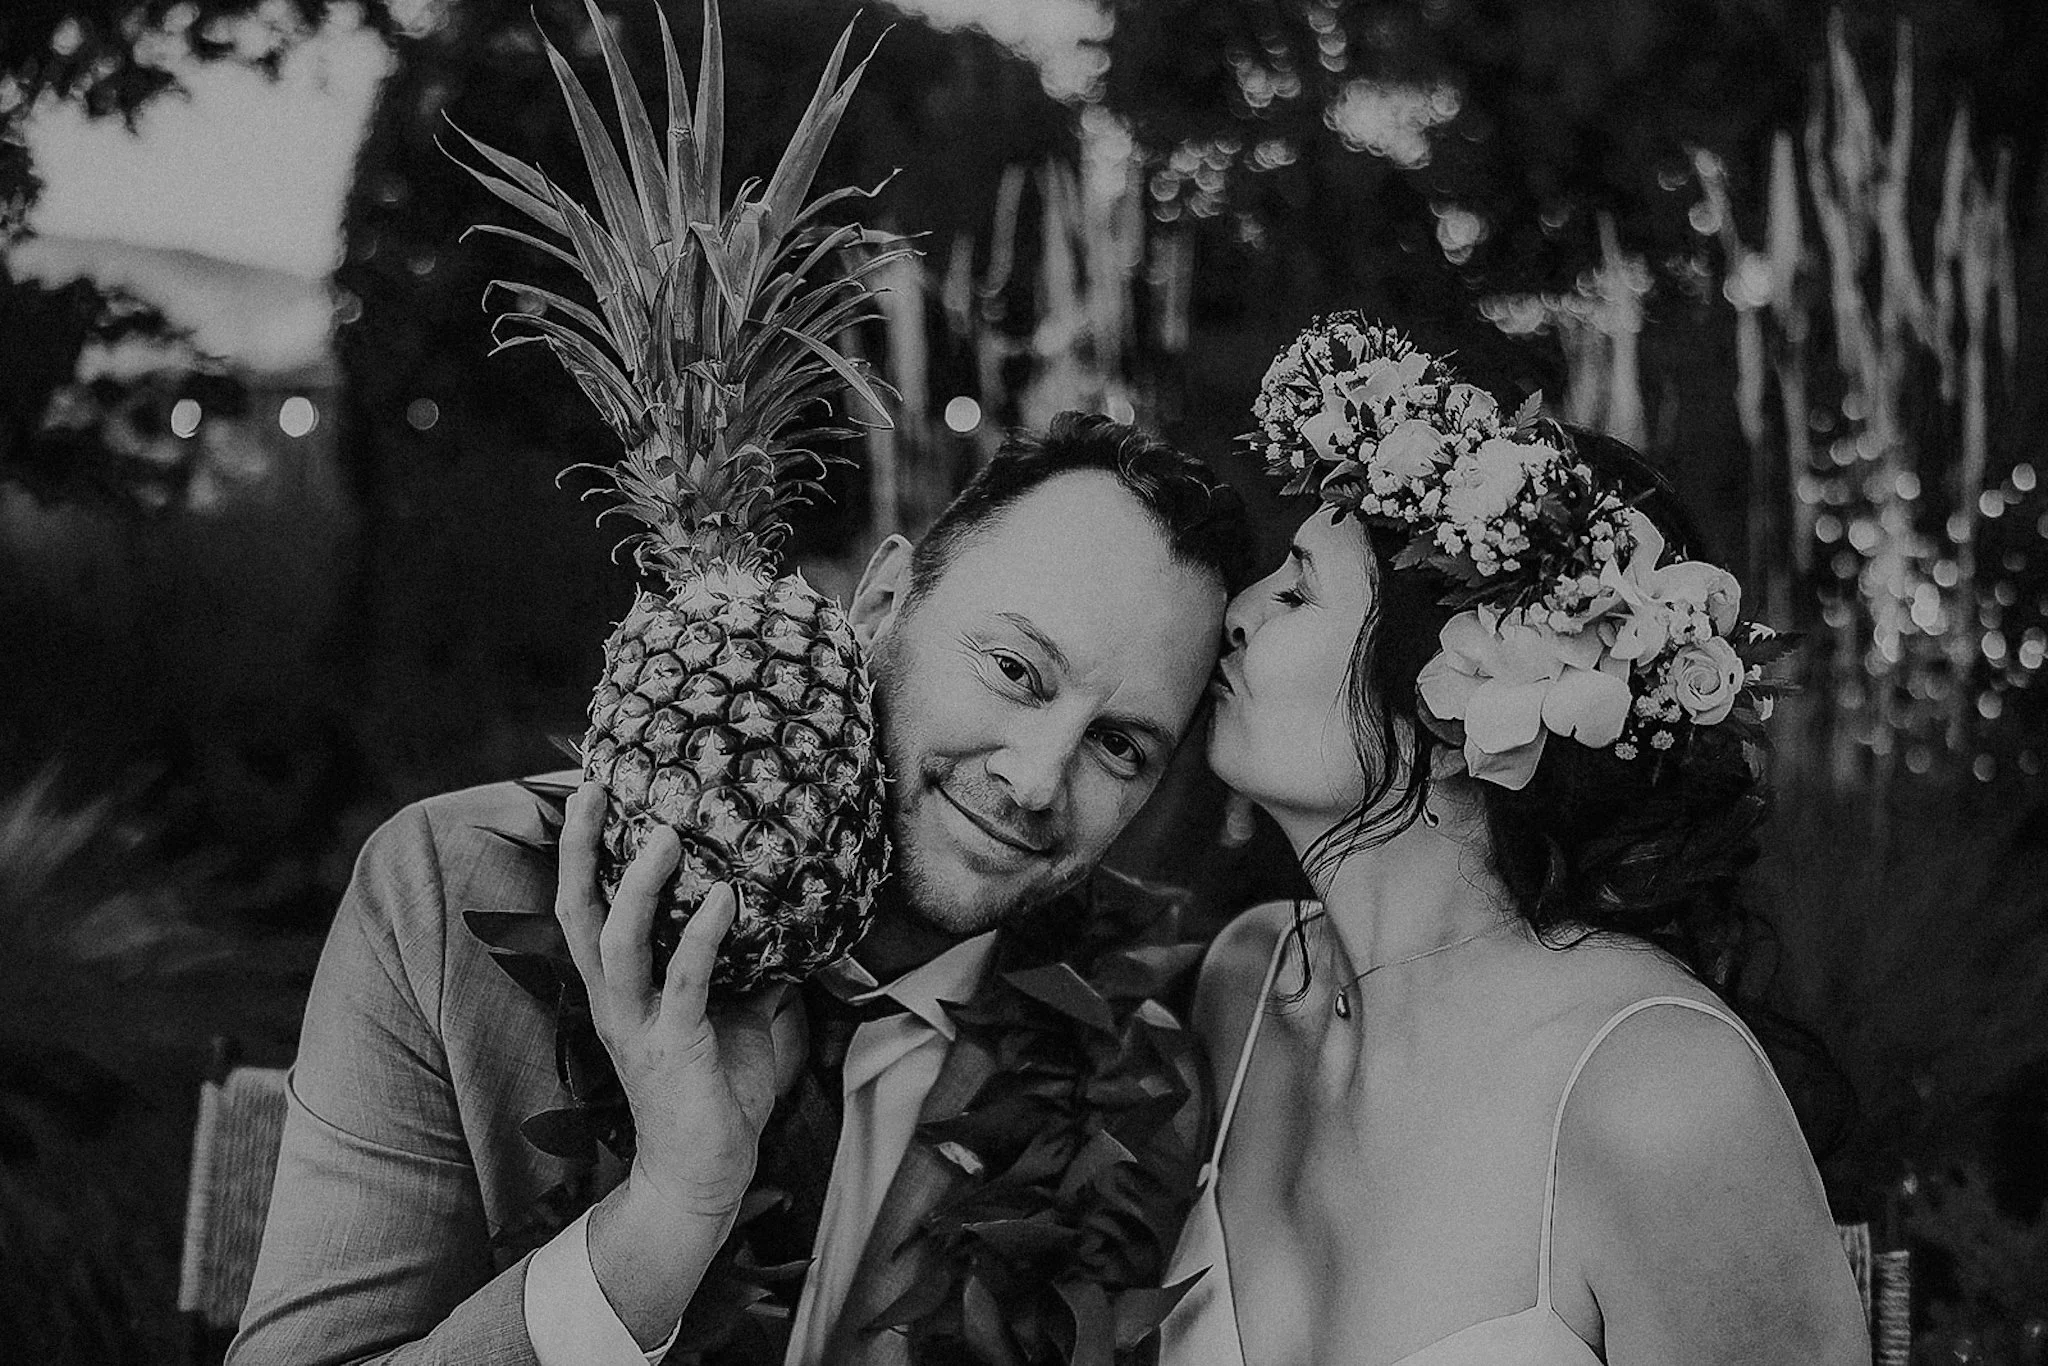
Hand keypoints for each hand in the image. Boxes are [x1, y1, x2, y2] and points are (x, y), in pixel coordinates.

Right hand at [555, 781, 785, 1221]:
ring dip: (639, 886)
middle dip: (583, 850)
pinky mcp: (674, 1050)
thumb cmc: (715, 1088)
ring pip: (619, 943)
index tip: (591, 790)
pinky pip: (683, 984)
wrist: (703, 1173)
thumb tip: (787, 910)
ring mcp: (637, 1025)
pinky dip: (701, 939)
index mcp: (618, 986)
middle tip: (597, 788)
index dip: (581, 850)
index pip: (583, 905)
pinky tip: (723, 901)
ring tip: (669, 835)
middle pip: (578, 912)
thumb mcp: (733, 1009)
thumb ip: (745, 961)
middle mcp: (613, 999)